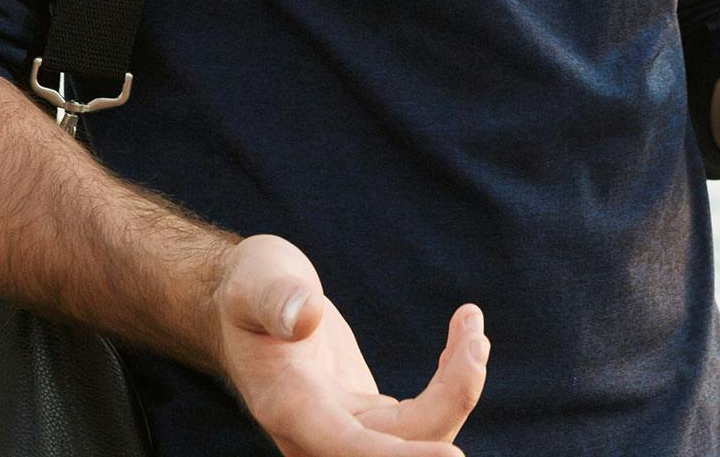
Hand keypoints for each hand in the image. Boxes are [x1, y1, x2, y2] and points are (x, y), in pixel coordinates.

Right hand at [209, 235, 487, 455]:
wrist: (243, 306)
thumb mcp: (256, 280)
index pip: (349, 448)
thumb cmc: (247, 289)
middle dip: (451, 399)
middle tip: (476, 336)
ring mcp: (343, 428)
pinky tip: (463, 340)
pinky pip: (419, 419)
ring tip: (472, 328)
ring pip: (416, 436)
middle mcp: (316, 433)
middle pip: (397, 446)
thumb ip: (277, 300)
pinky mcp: (365, 415)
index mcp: (289, 406)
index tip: (451, 455)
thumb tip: (307, 316)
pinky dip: (451, 384)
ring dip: (458, 389)